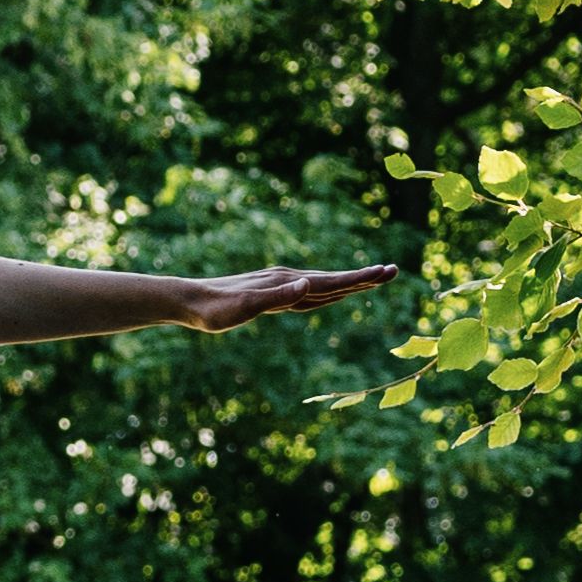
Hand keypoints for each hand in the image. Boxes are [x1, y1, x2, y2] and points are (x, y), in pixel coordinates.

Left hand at [173, 262, 402, 332]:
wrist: (189, 300)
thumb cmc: (215, 310)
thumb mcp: (245, 307)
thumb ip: (276, 298)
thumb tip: (308, 286)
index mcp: (286, 284)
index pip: (331, 282)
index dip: (360, 279)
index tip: (386, 272)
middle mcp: (287, 280)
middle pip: (334, 280)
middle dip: (364, 278)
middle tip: (393, 271)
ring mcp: (280, 285)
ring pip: (323, 285)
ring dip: (349, 283)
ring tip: (373, 279)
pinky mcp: (271, 293)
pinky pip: (308, 292)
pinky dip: (326, 291)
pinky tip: (330, 293)